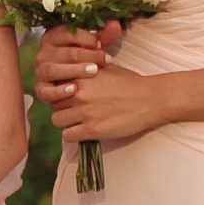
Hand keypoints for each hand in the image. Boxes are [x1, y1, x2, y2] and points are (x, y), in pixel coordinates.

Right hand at [30, 21, 122, 105]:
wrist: (73, 84)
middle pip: (64, 52)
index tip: (101, 44)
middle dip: (87, 55)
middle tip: (105, 60)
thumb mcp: (93, 48)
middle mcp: (43, 54)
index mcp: (52, 39)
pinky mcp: (42, 90)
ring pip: (53, 70)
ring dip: (74, 70)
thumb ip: (104, 37)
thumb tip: (115, 24)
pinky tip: (74, 89)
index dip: (85, 37)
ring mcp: (41, 72)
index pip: (66, 33)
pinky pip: (46, 91)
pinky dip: (59, 91)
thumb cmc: (83, 61)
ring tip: (94, 71)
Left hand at [45, 55, 172, 149]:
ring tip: (79, 121)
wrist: (150, 99)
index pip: (53, 85)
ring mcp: (85, 111)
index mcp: (80, 75)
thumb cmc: (129, 82)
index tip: (66, 95)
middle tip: (75, 110)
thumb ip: (83, 70)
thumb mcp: (104, 68)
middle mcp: (79, 93)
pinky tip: (84, 131)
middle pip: (53, 103)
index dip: (58, 91)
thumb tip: (67, 73)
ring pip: (57, 120)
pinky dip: (74, 135)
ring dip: (66, 122)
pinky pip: (68, 136)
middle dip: (62, 106)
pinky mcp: (93, 129)